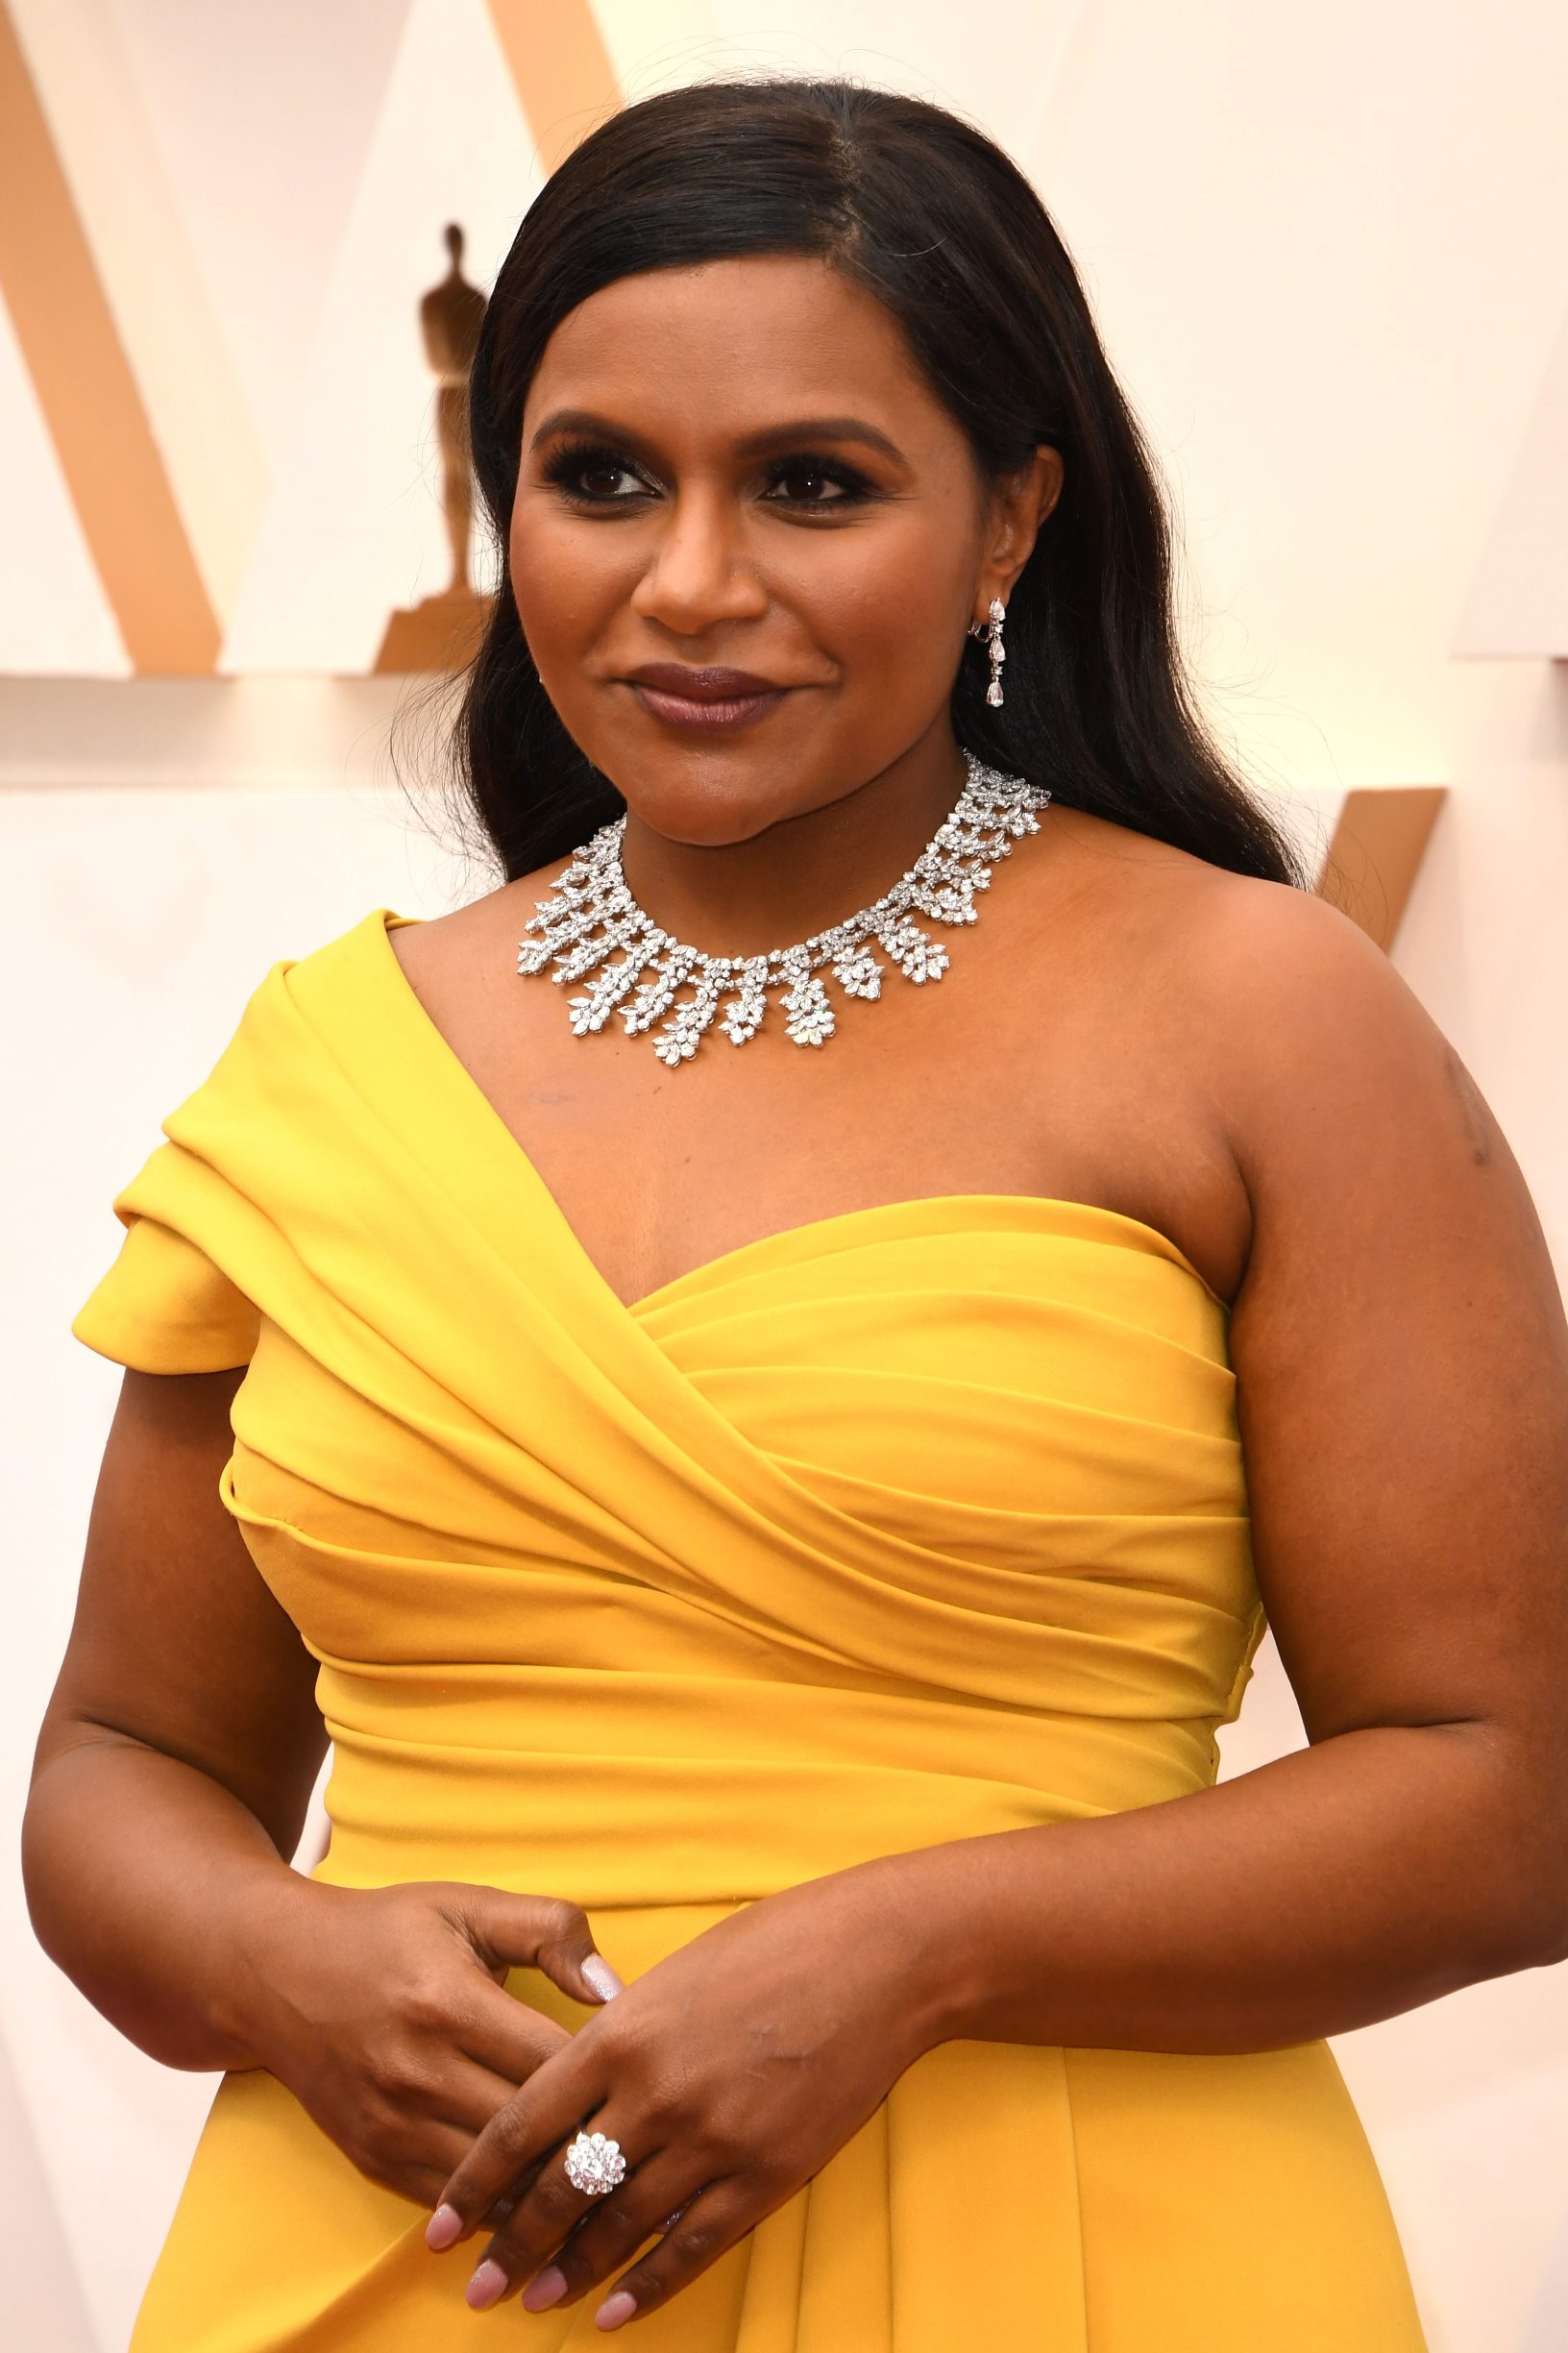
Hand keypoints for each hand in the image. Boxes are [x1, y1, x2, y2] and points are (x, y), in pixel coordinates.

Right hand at [233, 1877, 624, 2207]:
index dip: (608, 2078)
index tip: (650, 2082)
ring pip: (493, 2181)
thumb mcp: (467, 1905)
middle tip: (650, 2147)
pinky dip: (500, 2206)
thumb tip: (614, 1988)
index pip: (551, 2062)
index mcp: (449, 2001)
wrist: (276, 1972)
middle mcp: (417, 2070)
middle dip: (591, 2142)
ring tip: (612, 2188)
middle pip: (528, 2130)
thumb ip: (550, 1931)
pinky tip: (544, 2202)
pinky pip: (451, 2201)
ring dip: (551, 2188)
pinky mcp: (372, 2156)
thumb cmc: (387, 1931)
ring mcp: (391, 2122)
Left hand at [423, 1862, 939, 2327]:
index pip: (522, 2124)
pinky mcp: (767, 2172)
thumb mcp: (674, 1974)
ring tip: (536, 2301)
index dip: (476, 2183)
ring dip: (572, 2271)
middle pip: (562, 2188)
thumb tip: (577, 2083)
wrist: (876, 1959)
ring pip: (621, 2226)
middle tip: (478, 2288)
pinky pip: (694, 2245)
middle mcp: (654, 2093)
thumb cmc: (774, 1945)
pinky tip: (616, 2311)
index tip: (443, 2227)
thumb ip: (620, 2031)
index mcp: (620, 2032)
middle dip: (513, 2245)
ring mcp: (712, 2138)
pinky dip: (649, 2284)